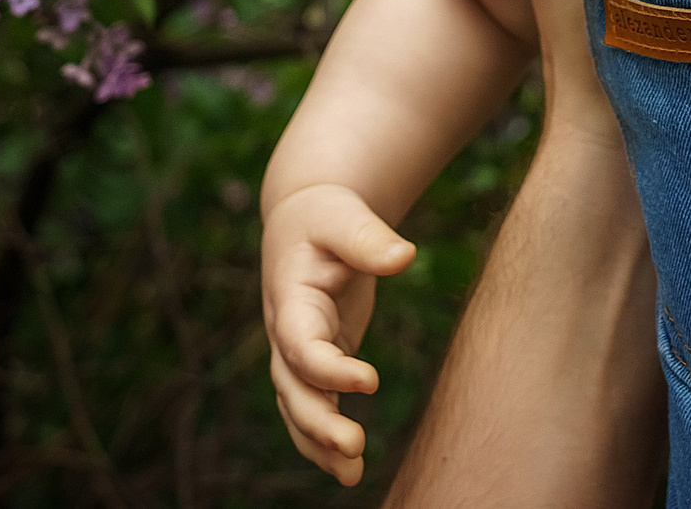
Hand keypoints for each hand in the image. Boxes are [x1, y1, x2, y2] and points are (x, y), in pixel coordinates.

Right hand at [261, 181, 415, 482]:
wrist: (306, 220)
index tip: (369, 381)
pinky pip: (314, 407)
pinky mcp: (318, 362)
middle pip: (294, 388)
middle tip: (354, 447)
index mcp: (289, 299)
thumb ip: (369, 239)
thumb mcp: (345, 217)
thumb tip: (404, 256)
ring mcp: (297, 353)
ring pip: (299, 408)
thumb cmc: (327, 215)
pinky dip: (324, 440)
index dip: (328, 367)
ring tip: (352, 474)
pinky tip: (349, 469)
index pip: (300, 344)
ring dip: (319, 443)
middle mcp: (286, 334)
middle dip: (318, 423)